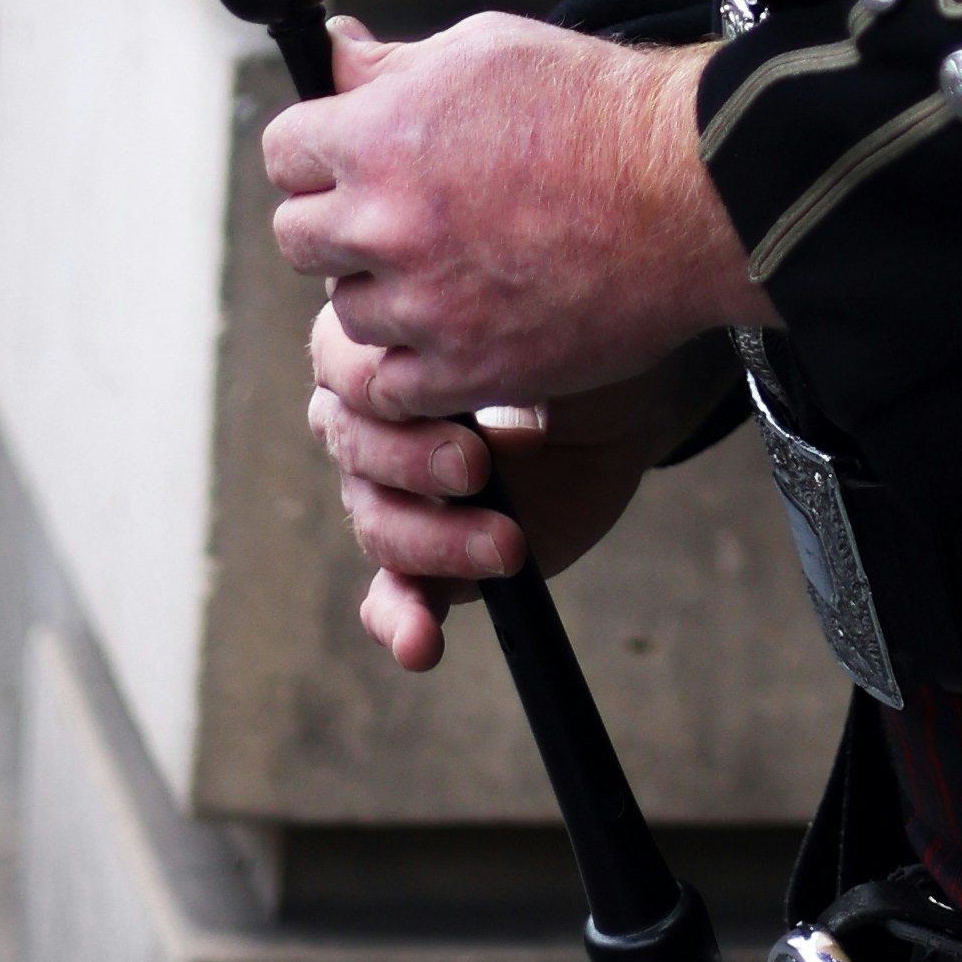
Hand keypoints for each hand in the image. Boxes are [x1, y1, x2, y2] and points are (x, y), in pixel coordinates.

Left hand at [260, 13, 764, 411]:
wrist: (690, 192)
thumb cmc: (596, 107)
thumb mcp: (487, 50)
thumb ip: (393, 65)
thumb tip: (333, 55)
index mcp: (380, 135)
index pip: (283, 152)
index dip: (317, 150)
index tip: (350, 158)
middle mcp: (385, 222)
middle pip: (298, 237)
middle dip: (340, 221)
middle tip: (403, 216)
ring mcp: (422, 305)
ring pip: (347, 310)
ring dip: (385, 291)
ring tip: (455, 267)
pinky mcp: (463, 371)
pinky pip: (390, 382)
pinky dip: (417, 361)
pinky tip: (463, 325)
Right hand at [304, 301, 722, 671]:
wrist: (618, 395)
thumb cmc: (568, 333)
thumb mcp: (535, 316)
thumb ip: (489, 327)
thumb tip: (461, 337)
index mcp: (379, 351)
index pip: (342, 372)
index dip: (384, 390)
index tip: (455, 397)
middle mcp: (371, 424)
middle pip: (354, 452)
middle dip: (414, 463)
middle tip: (479, 466)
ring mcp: (395, 494)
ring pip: (379, 525)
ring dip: (436, 542)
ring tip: (508, 547)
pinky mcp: (431, 556)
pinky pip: (391, 597)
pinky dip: (400, 623)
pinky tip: (421, 645)